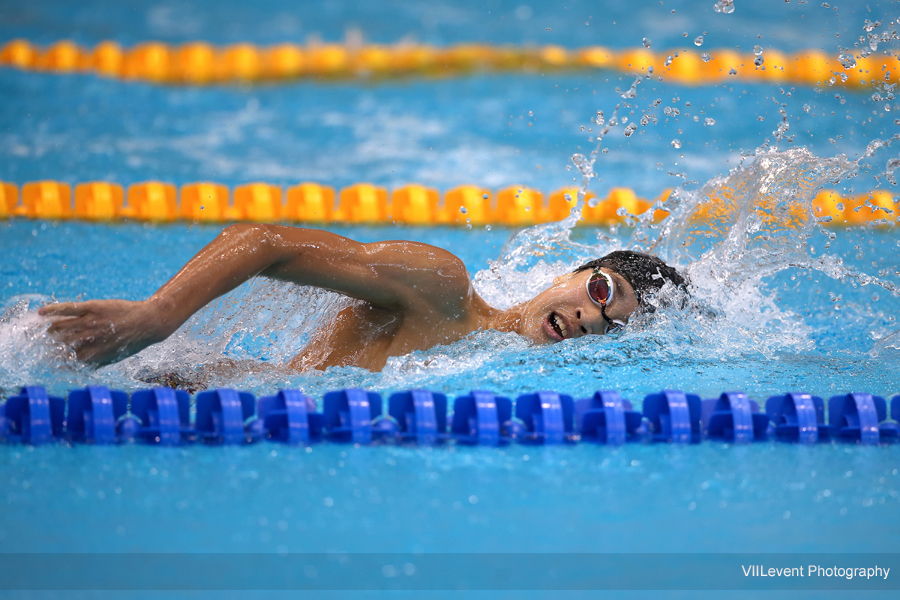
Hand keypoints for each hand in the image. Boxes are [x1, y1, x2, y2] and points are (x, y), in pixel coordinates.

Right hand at [38, 299, 169, 366]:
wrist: (149, 322)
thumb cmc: (132, 341)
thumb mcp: (114, 357)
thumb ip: (95, 363)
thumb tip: (77, 368)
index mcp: (93, 353)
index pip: (65, 359)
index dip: (53, 359)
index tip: (44, 359)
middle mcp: (89, 338)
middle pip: (59, 342)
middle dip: (45, 344)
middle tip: (35, 342)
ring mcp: (90, 322)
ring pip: (60, 326)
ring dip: (47, 329)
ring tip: (41, 330)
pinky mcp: (92, 307)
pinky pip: (67, 308)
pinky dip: (53, 310)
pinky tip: (42, 313)